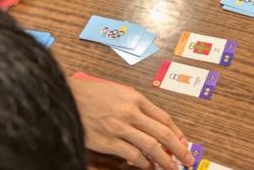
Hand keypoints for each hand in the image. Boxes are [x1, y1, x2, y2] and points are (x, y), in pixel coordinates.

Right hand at [67, 76, 192, 169]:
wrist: (66, 97)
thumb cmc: (90, 94)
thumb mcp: (118, 92)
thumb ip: (135, 106)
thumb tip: (152, 124)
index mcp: (135, 98)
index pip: (164, 118)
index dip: (177, 133)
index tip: (184, 143)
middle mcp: (131, 112)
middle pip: (163, 133)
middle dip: (179, 149)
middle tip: (187, 160)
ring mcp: (120, 127)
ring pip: (151, 146)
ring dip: (165, 160)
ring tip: (171, 167)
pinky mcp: (108, 141)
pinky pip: (133, 154)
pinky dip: (143, 162)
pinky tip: (148, 166)